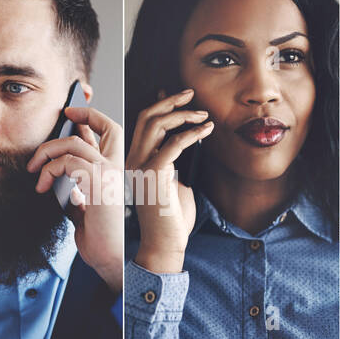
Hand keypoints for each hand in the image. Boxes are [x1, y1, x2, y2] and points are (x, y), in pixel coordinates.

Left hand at [28, 105, 125, 293]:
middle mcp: (117, 169)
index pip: (107, 135)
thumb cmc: (101, 242)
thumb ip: (76, 193)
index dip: (90, 118)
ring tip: (36, 171)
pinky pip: (68, 162)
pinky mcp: (100, 183)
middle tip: (61, 117)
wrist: (113, 261)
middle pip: (105, 125)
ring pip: (75, 143)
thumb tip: (58, 183)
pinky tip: (43, 187)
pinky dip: (50, 171)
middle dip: (82, 114)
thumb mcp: (84, 211)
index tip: (70, 114)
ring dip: (48, 152)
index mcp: (114, 174)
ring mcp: (111, 174)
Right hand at [124, 89, 211, 274]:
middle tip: (192, 93)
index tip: (183, 99)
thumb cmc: (172, 219)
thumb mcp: (175, 183)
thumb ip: (176, 162)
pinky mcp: (154, 175)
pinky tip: (206, 131)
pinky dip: (192, 133)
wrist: (165, 244)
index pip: (143, 124)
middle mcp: (133, 161)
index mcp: (135, 162)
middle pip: (147, 117)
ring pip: (156, 124)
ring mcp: (140, 167)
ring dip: (183, 114)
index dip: (161, 106)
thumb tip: (188, 141)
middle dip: (170, 101)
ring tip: (204, 115)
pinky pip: (173, 144)